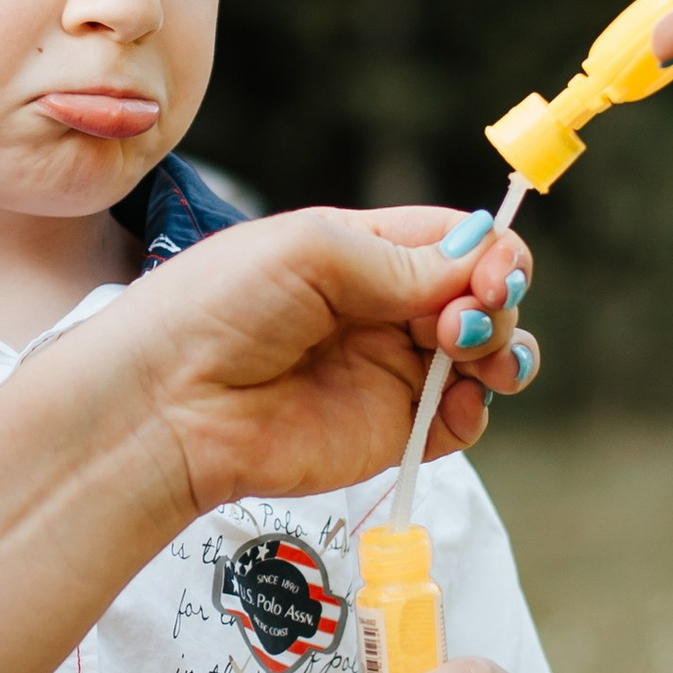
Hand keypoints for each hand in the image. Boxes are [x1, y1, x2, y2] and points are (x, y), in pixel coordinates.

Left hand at [112, 207, 533, 523]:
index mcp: (365, 250)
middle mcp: (384, 308)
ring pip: (485, 356)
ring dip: (503, 350)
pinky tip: (460, 401)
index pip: (457, 241)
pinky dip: (477, 410)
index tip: (492, 274)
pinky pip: (461, 422)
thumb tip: (480, 262)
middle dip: (496, 301)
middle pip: (481, 296)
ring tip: (473, 354)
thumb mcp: (311, 251)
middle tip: (466, 320)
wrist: (168, 402)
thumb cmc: (217, 306)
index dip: (491, 253)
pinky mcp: (389, 432)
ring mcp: (390, 372)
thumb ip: (402, 259)